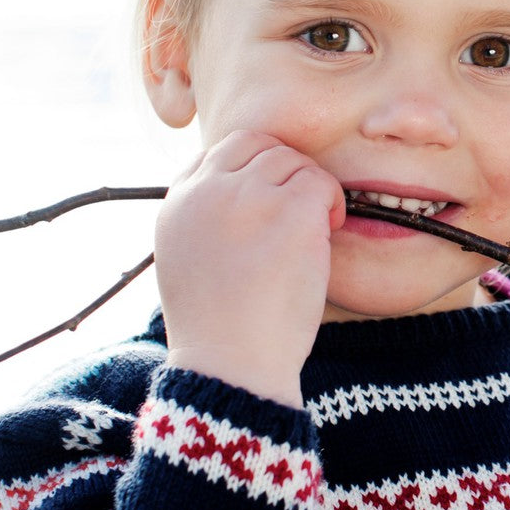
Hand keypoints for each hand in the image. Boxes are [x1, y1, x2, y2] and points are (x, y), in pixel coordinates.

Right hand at [154, 130, 345, 407]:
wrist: (231, 363)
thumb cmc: (219, 329)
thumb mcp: (188, 263)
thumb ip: (206, 221)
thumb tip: (245, 198)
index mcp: (178, 203)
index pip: (216, 153)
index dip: (250, 170)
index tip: (268, 199)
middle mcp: (207, 190)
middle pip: (255, 145)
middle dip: (282, 170)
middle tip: (298, 208)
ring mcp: (249, 195)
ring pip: (290, 160)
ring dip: (309, 188)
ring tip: (314, 227)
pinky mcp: (290, 210)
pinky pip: (320, 181)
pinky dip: (331, 201)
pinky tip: (328, 230)